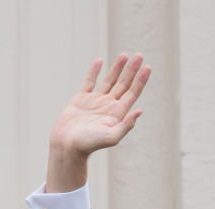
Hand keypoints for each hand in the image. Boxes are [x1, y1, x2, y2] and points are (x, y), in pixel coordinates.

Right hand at [46, 53, 151, 192]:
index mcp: (117, 114)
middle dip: (131, 70)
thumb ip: (126, 125)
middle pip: (123, 84)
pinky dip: (94, 71)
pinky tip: (99, 61)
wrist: (66, 146)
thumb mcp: (111, 137)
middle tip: (139, 55)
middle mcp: (108, 106)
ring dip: (117, 68)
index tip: (148, 66)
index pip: (132, 93)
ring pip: (109, 81)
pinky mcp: (80, 99)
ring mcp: (94, 102)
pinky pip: (89, 81)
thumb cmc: (89, 144)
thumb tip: (140, 111)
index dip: (140, 80)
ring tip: (124, 55)